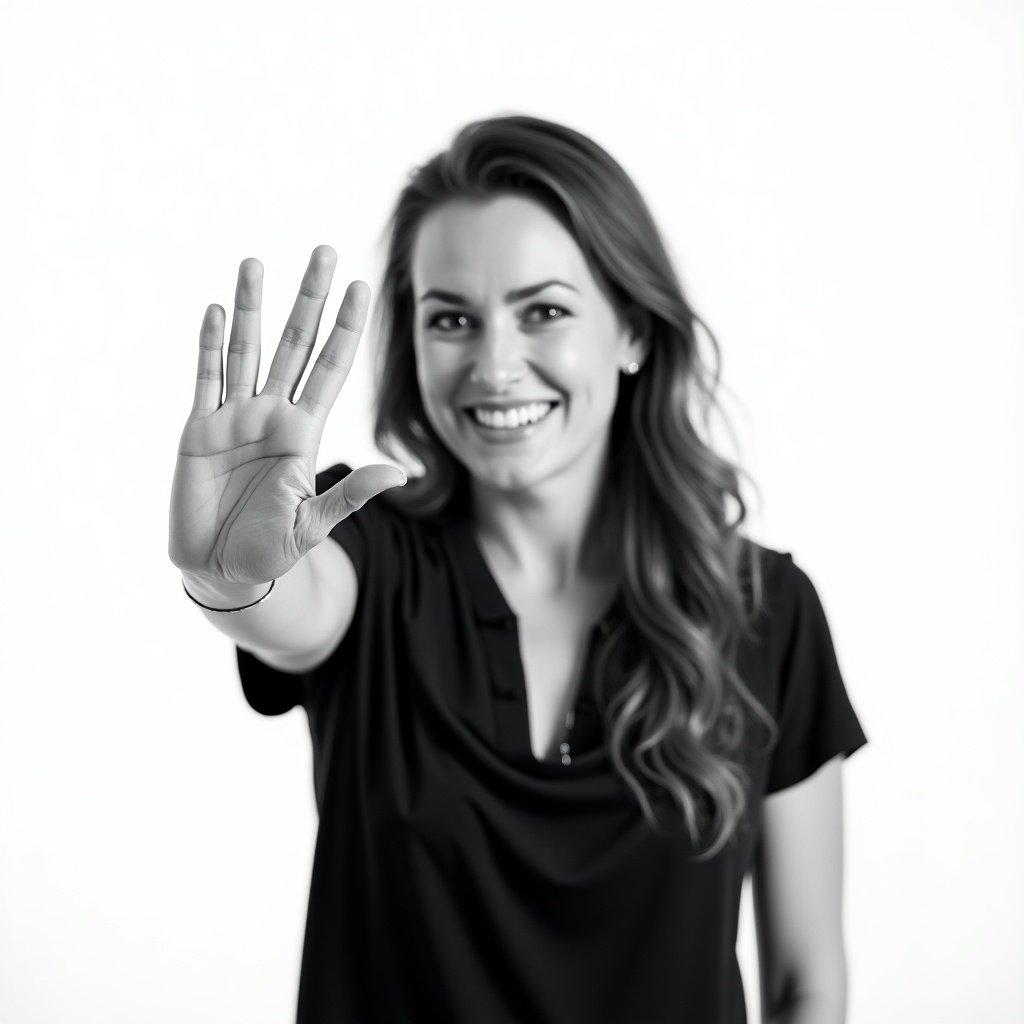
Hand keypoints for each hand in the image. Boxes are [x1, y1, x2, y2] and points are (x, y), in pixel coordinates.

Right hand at [168, 245, 405, 587]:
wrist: (222, 571)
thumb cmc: (271, 551)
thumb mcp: (314, 525)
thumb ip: (350, 495)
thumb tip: (402, 474)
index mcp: (304, 432)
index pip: (331, 368)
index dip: (346, 329)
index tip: (362, 287)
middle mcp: (273, 415)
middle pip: (294, 345)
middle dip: (308, 300)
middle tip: (324, 252)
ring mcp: (234, 419)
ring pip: (247, 351)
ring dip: (252, 308)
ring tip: (258, 263)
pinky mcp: (198, 430)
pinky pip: (206, 380)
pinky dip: (210, 346)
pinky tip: (219, 311)